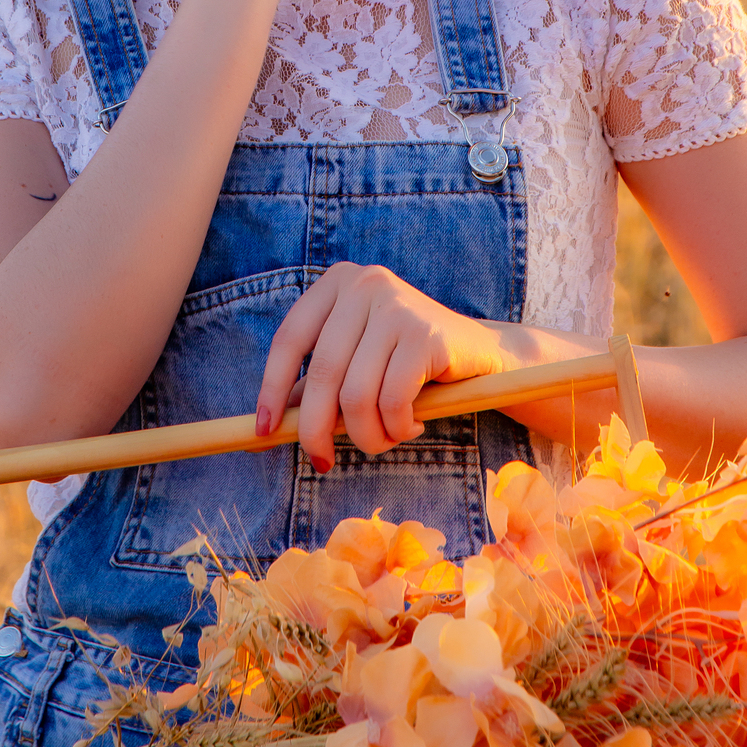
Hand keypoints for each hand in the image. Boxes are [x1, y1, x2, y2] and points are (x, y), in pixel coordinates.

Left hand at [255, 261, 509, 469]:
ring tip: (384, 439)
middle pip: (322, 372)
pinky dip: (397, 428)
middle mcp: (365, 284)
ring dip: (366, 435)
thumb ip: (317, 385)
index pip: (290, 338)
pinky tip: (411, 426)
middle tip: (321, 462)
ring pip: (357, 394)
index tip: (265, 431)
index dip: (272, 388)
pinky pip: (393, 400)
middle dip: (316, 429)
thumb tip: (266, 428)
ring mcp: (398, 305)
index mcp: (338, 283)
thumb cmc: (407, 363)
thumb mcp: (357, 363)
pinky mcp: (427, 333)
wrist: (481, 353)